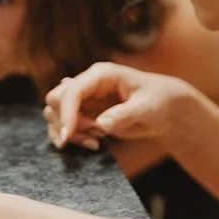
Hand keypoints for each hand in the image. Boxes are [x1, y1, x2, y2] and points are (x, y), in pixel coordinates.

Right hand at [43, 61, 197, 148]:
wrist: (163, 110)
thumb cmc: (158, 101)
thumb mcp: (147, 108)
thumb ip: (124, 115)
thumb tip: (101, 124)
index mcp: (101, 75)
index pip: (72, 91)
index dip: (66, 113)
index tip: (69, 136)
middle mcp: (88, 84)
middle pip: (55, 99)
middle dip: (65, 122)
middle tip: (92, 137)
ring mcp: (84, 99)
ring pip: (55, 113)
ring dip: (70, 132)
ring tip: (96, 142)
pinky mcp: (84, 113)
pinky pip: (64, 125)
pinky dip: (73, 137)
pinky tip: (95, 143)